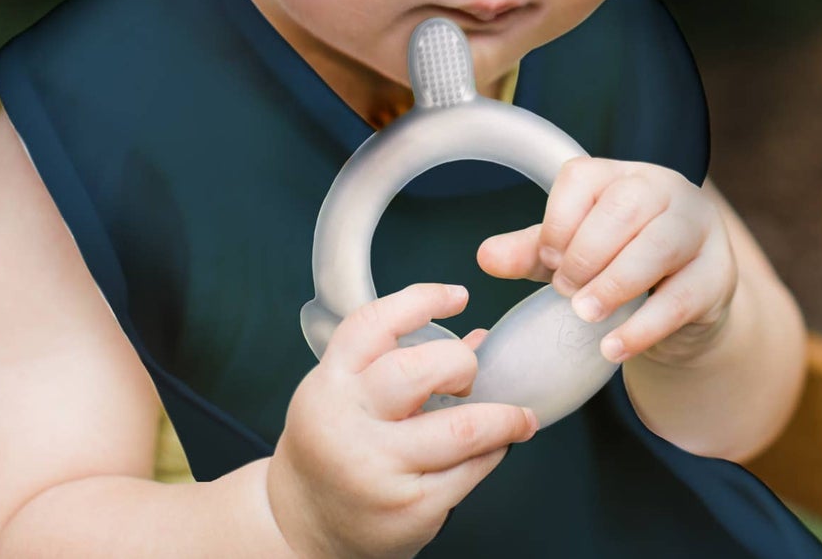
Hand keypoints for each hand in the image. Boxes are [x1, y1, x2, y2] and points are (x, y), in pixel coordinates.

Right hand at [266, 282, 538, 558]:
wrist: (303, 525)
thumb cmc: (330, 447)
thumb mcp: (345, 392)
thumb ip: (397, 360)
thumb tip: (475, 339)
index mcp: (331, 383)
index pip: (374, 324)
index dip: (421, 300)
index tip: (457, 296)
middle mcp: (349, 423)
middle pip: (418, 370)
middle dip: (461, 365)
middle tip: (469, 375)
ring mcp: (379, 470)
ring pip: (461, 429)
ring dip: (502, 418)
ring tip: (518, 417)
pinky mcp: (410, 509)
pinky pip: (469, 472)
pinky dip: (493, 453)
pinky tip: (496, 447)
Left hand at [477, 159, 737, 365]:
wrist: (685, 303)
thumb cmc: (620, 264)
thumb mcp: (572, 252)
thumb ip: (530, 251)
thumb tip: (485, 257)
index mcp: (620, 174)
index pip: (583, 179)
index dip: (558, 222)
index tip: (547, 261)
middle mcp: (663, 189)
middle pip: (625, 206)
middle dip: (587, 252)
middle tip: (565, 292)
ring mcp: (697, 230)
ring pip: (658, 244)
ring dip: (614, 283)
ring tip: (583, 315)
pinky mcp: (717, 275)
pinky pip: (682, 298)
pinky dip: (643, 326)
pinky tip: (613, 347)